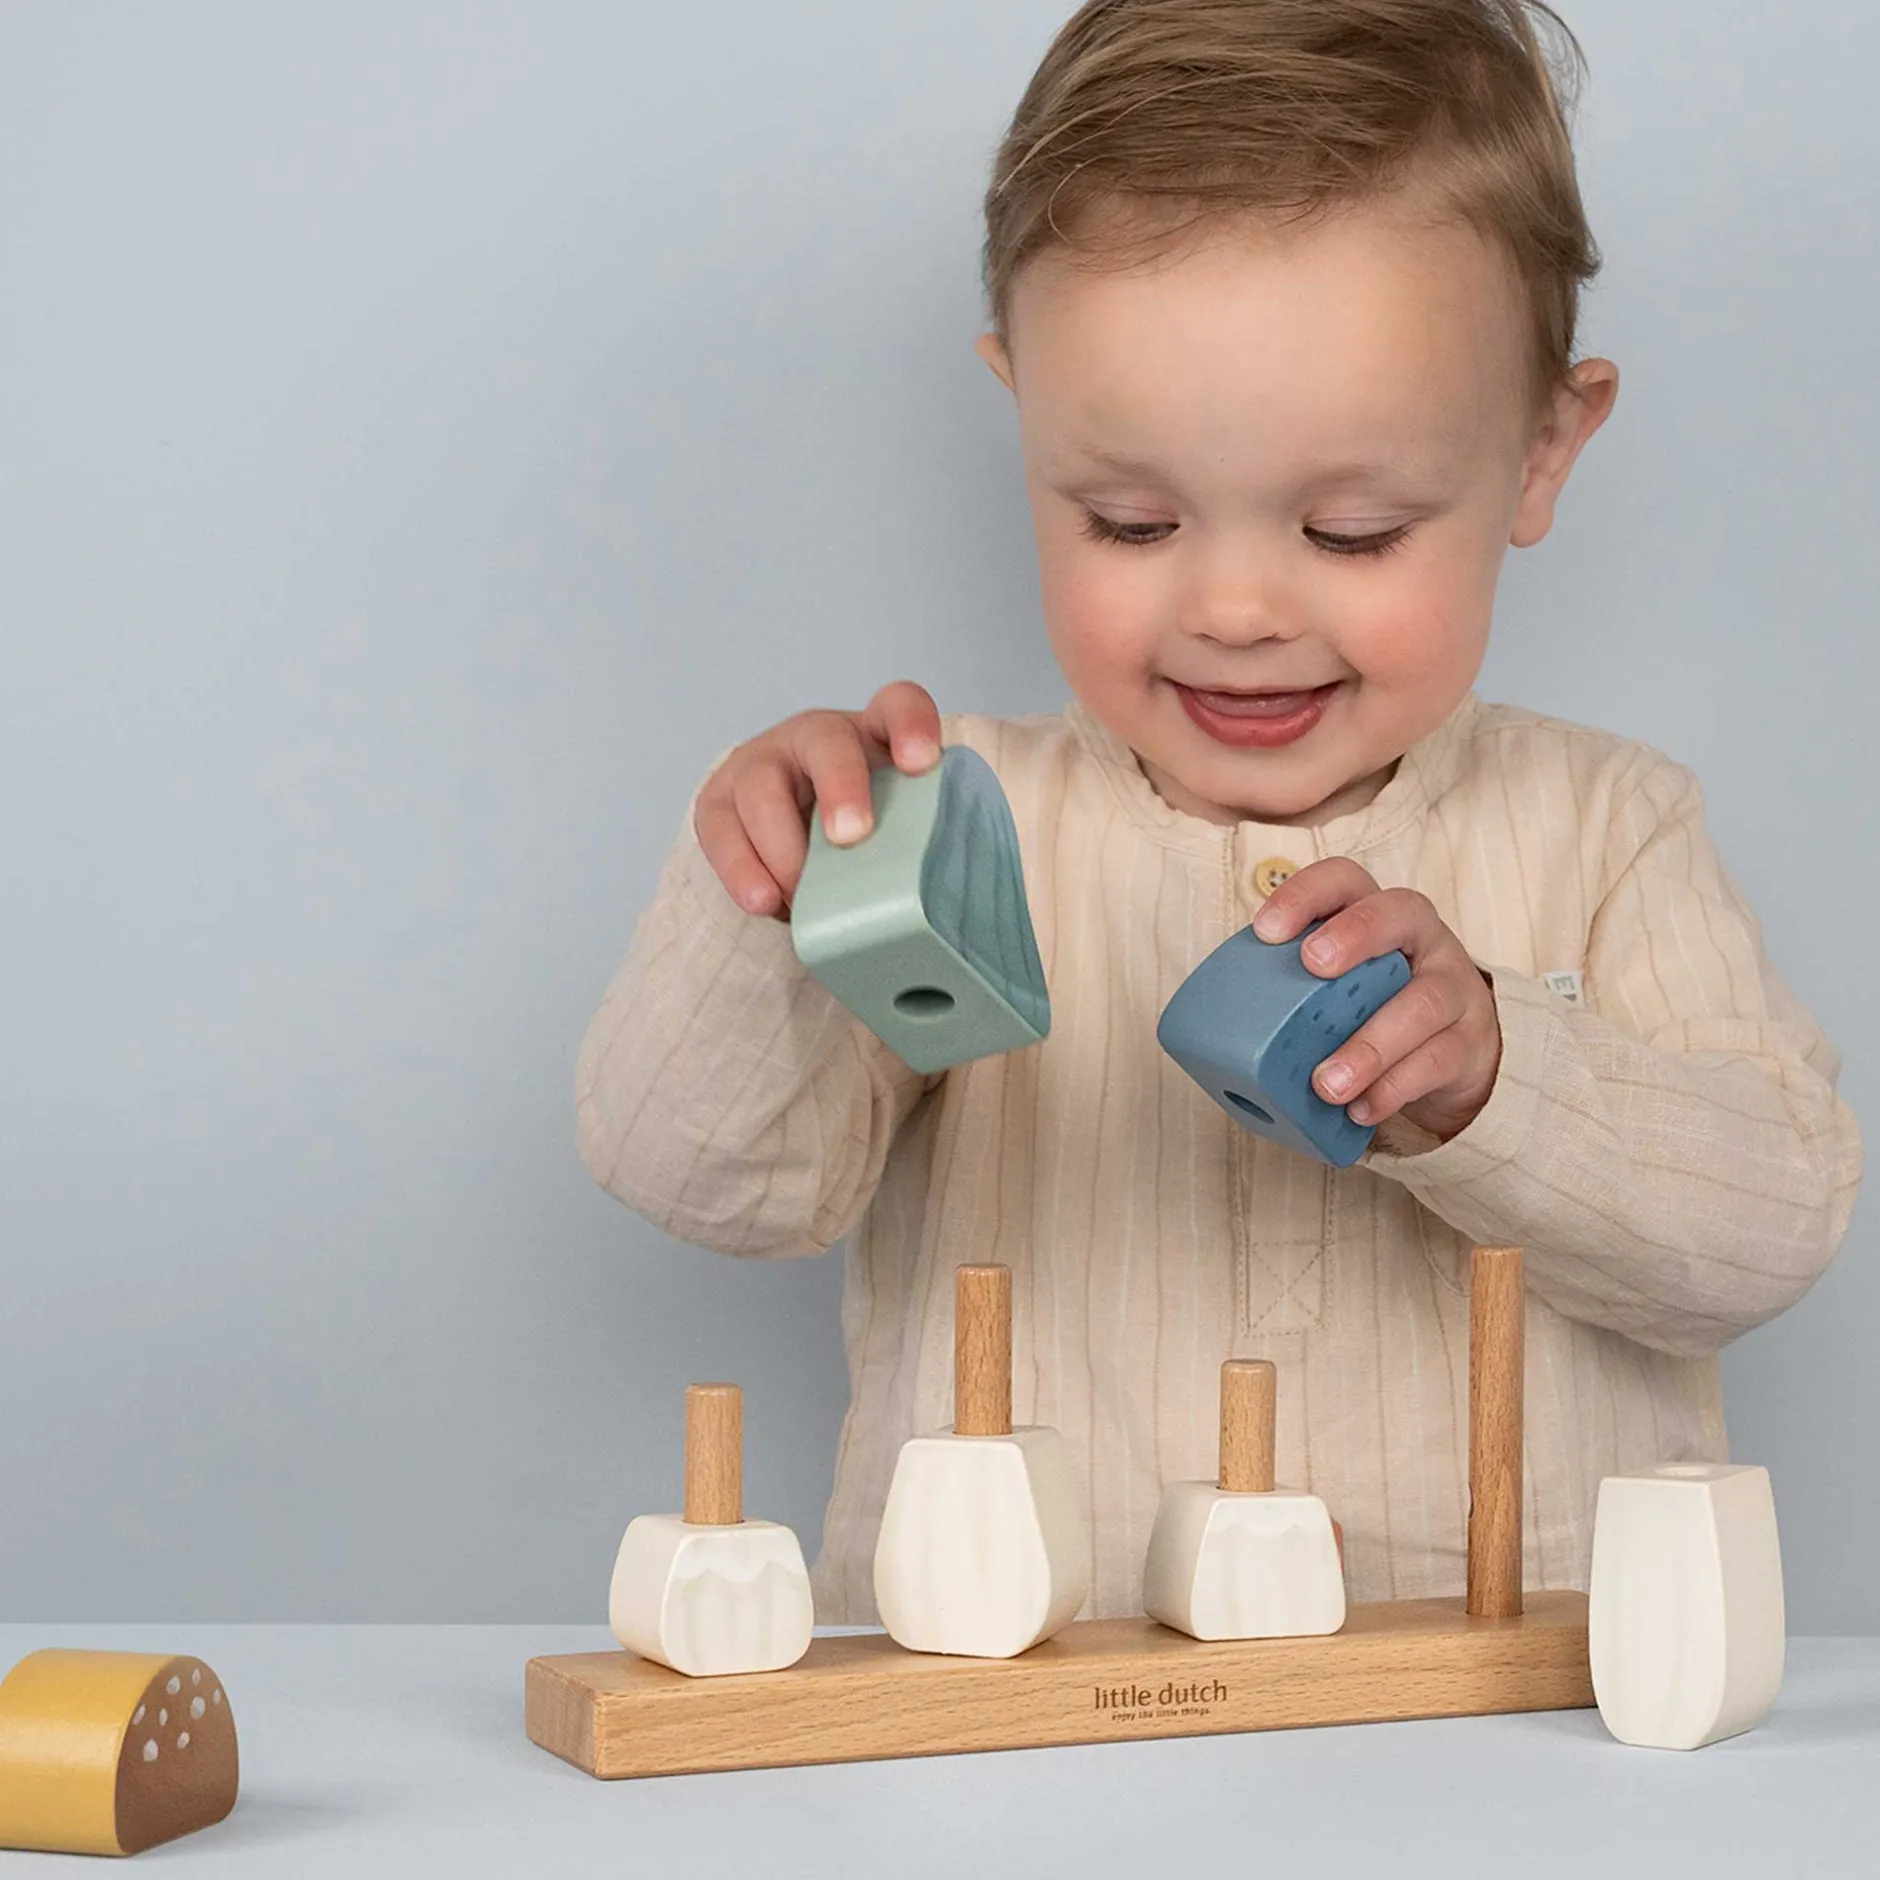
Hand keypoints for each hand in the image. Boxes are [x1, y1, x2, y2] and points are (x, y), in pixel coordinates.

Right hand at [693, 680, 941, 921]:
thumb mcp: (897, 824)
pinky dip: (741, 869)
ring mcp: (761, 765)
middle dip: (839, 787)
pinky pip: (720, 830)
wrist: (797, 839)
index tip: (921, 763)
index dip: (911, 726)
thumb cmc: (864, 833)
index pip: (898, 707)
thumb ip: (918, 841)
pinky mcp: (719, 804)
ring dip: (783, 846)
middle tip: (851, 837)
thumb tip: (944, 905)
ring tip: (801, 896)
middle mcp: (814, 738)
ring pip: (762, 788)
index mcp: (873, 735)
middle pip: (826, 743)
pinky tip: (764, 901)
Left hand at [1250, 858, 1501, 1142]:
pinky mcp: (1470, 1042)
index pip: (1346, 880)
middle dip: (1355, 935)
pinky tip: (1361, 1109)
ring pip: (1422, 1003)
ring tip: (1327, 1084)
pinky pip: (1437, 1061)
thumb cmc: (1376, 1008)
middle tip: (1313, 967)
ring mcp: (1453, 988)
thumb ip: (1297, 990)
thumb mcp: (1342, 986)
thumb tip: (1221, 1032)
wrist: (1457, 1052)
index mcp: (1376, 915)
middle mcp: (1421, 939)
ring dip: (1369, 1045)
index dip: (1307, 894)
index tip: (1266, 930)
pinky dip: (1394, 1089)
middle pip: (1400, 912)